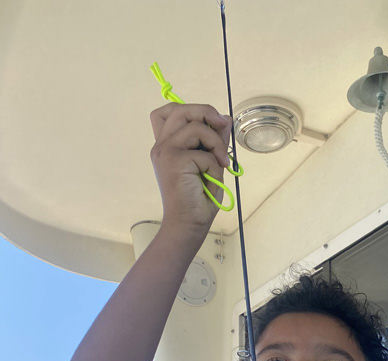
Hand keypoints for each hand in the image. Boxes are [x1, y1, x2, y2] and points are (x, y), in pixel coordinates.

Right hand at [148, 102, 232, 236]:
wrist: (188, 224)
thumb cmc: (198, 198)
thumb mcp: (210, 162)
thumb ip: (215, 140)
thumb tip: (226, 119)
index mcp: (166, 145)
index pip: (167, 112)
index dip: (190, 109)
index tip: (211, 122)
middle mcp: (162, 145)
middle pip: (180, 109)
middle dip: (207, 113)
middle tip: (223, 127)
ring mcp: (165, 151)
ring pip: (195, 126)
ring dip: (216, 142)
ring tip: (221, 162)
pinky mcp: (174, 161)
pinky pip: (204, 152)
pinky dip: (214, 164)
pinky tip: (211, 179)